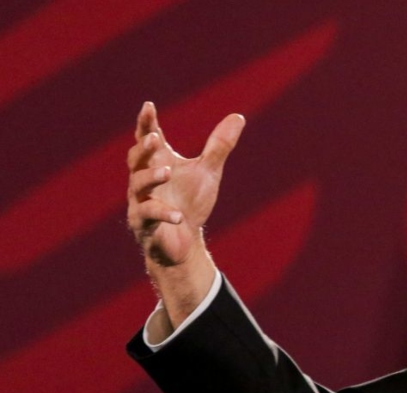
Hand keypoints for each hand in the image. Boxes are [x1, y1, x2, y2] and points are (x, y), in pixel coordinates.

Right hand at [126, 102, 244, 266]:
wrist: (184, 240)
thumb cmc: (191, 201)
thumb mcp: (208, 171)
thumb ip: (219, 145)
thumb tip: (238, 116)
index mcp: (158, 162)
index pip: (148, 137)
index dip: (147, 122)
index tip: (149, 106)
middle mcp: (144, 178)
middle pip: (136, 158)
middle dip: (144, 148)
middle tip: (155, 138)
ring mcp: (141, 200)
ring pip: (138, 184)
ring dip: (151, 176)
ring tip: (166, 171)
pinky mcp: (143, 223)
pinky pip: (149, 215)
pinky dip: (164, 214)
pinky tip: (179, 216)